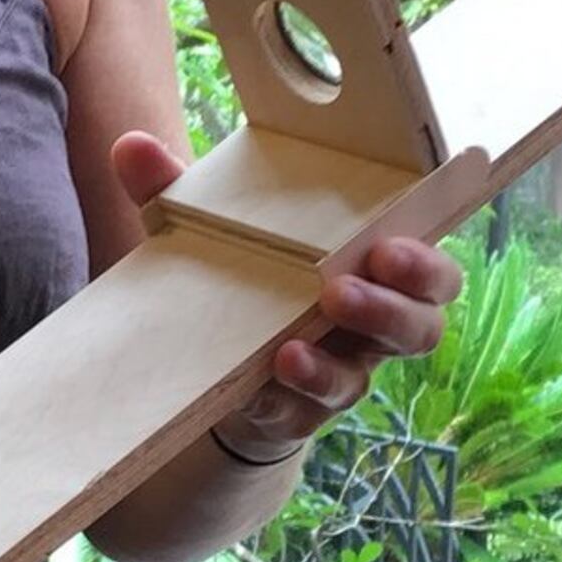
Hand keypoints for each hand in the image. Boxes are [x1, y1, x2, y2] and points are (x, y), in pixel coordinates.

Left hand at [112, 131, 463, 452]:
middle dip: (393, 309)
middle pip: (422, 328)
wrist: (215, 366)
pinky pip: (301, 415)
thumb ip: (174, 189)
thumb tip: (131, 146)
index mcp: (368, 272)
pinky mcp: (296, 414)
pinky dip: (279, 400)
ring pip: (364, 381)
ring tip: (292, 348)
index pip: (430, 270)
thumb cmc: (237, 278)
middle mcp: (368, 328)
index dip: (426, 264)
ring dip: (332, 366)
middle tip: (341, 290)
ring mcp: (337, 375)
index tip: (392, 243)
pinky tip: (255, 386)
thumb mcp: (208, 231)